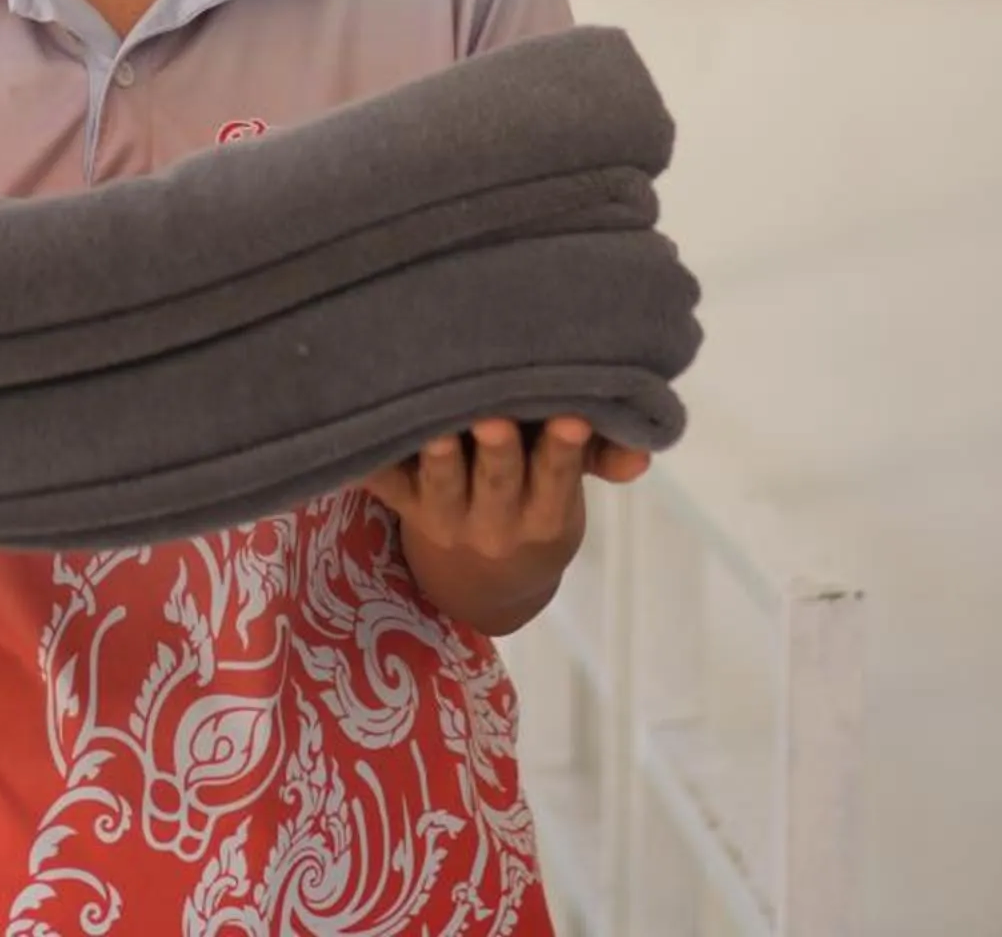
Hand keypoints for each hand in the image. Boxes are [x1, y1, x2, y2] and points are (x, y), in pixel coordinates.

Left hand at [362, 417, 650, 634]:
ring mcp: (444, 517)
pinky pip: (384, 487)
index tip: (571, 418)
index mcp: (543, 516)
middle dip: (497, 452)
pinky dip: (371, 466)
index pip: (558, 482)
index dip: (564, 452)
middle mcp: (494, 522)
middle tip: (494, 419)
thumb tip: (640, 454)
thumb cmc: (535, 509)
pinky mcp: (404, 506)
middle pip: (497, 484)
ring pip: (442, 487)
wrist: (482, 584)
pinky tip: (361, 435)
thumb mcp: (569, 498)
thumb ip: (599, 462)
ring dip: (439, 461)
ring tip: (435, 430)